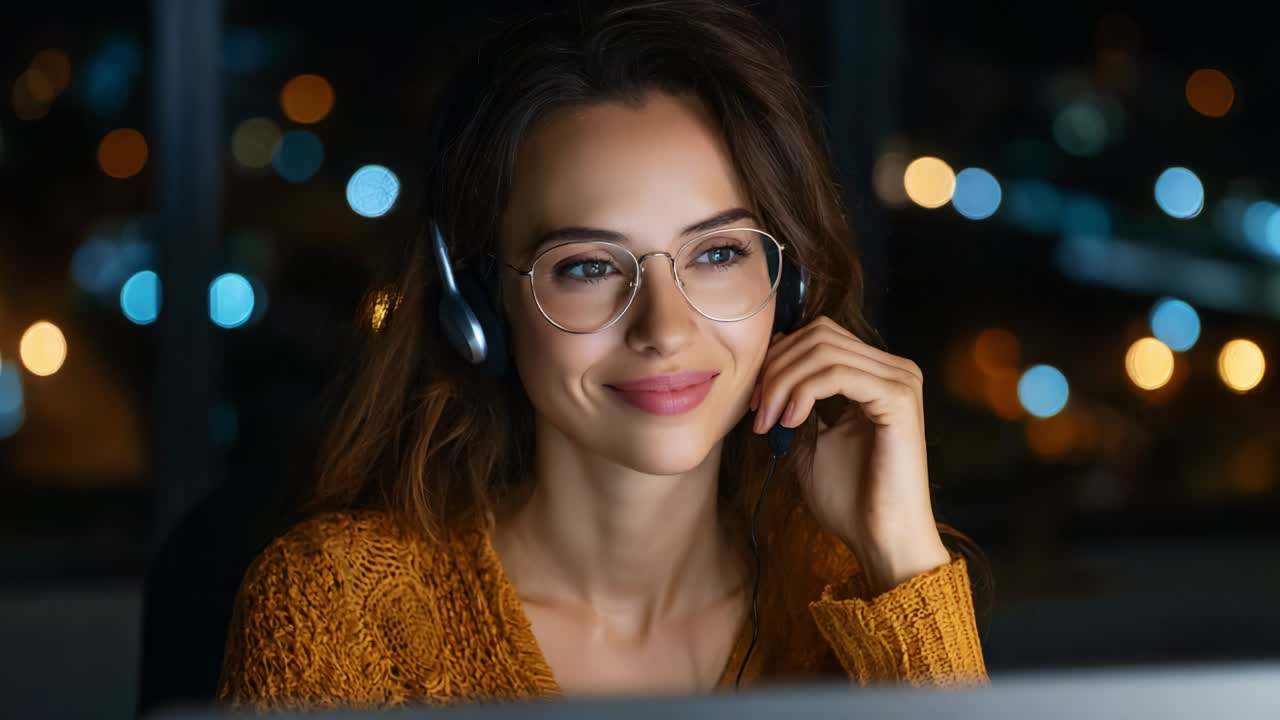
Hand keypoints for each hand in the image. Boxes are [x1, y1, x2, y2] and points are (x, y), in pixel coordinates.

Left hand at [749, 316, 950, 594]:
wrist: (881, 540)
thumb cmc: (850, 499)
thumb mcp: (809, 441)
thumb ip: (796, 402)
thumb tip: (770, 367)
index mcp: (877, 374)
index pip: (819, 336)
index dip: (778, 360)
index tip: (754, 404)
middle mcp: (895, 369)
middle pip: (818, 335)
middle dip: (776, 369)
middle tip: (757, 412)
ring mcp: (900, 380)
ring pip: (823, 350)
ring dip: (783, 382)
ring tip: (769, 422)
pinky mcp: (898, 399)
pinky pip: (837, 373)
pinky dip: (803, 391)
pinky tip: (791, 422)